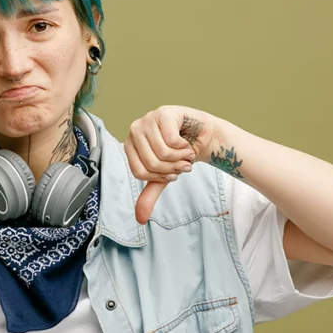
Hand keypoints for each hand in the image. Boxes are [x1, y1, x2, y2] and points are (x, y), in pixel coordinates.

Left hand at [124, 106, 219, 224]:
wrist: (202, 137)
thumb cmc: (179, 154)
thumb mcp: (163, 177)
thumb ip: (150, 195)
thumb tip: (139, 219)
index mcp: (129, 145)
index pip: (139, 172)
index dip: (160, 177)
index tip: (172, 173)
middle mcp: (135, 130)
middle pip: (151, 163)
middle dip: (173, 168)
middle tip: (182, 164)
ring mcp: (148, 119)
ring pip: (162, 152)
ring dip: (180, 158)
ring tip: (185, 154)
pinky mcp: (164, 113)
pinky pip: (171, 140)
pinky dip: (184, 147)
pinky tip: (186, 143)